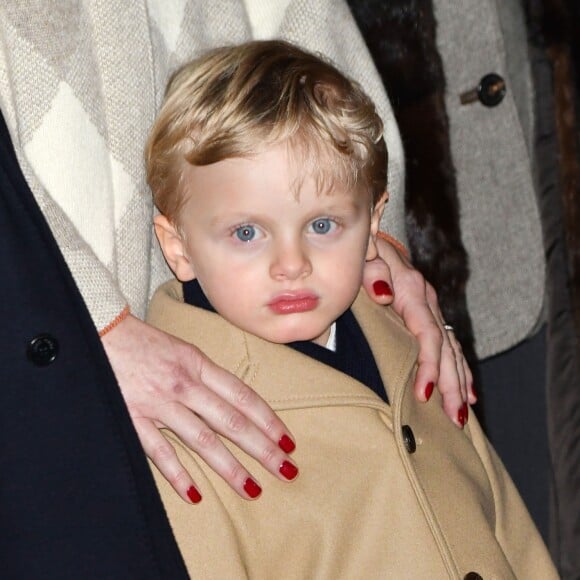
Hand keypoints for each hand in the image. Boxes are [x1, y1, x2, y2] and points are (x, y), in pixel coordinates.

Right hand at [102, 314, 297, 502]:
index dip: (268, 420)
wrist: (97, 331)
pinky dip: (178, 475)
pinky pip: (160, 452)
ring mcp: (159, 403)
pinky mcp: (133, 418)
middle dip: (262, 448)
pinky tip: (195, 495)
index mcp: (198, 364)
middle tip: (286, 470)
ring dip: (230, 467)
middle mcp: (184, 384)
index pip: (242, 396)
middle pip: (231, 421)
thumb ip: (205, 374)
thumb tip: (233, 400)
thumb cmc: (142, 341)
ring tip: (252, 488)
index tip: (287, 441)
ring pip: (203, 440)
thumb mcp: (181, 349)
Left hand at [362, 238, 474, 427]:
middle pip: (446, 349)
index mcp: (412, 290)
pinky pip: (449, 345)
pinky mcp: (429, 314)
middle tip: (453, 418)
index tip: (423, 393)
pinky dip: (459, 369)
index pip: (427, 335)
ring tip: (461, 414)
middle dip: (451, 385)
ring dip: (458, 383)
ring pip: (452, 350)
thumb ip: (372, 271)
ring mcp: (431, 308)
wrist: (373, 239)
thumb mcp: (365, 254)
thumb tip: (385, 294)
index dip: (427, 365)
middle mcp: (427, 301)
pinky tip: (467, 391)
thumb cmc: (364, 250)